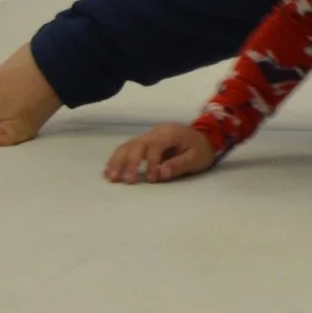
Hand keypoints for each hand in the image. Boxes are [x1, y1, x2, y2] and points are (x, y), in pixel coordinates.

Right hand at [102, 122, 216, 184]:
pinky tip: (108, 171)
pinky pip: (127, 148)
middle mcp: (156, 132)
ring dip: (118, 161)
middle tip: (128, 181)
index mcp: (170, 133)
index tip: (153, 179)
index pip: (155, 145)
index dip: (152, 162)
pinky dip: (117, 159)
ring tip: (110, 177)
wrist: (203, 138)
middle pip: (138, 144)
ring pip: (128, 145)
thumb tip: (162, 172)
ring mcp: (148, 136)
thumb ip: (179, 165)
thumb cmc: (200, 150)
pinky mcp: (144, 142)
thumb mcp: (196, 158)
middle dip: (131, 162)